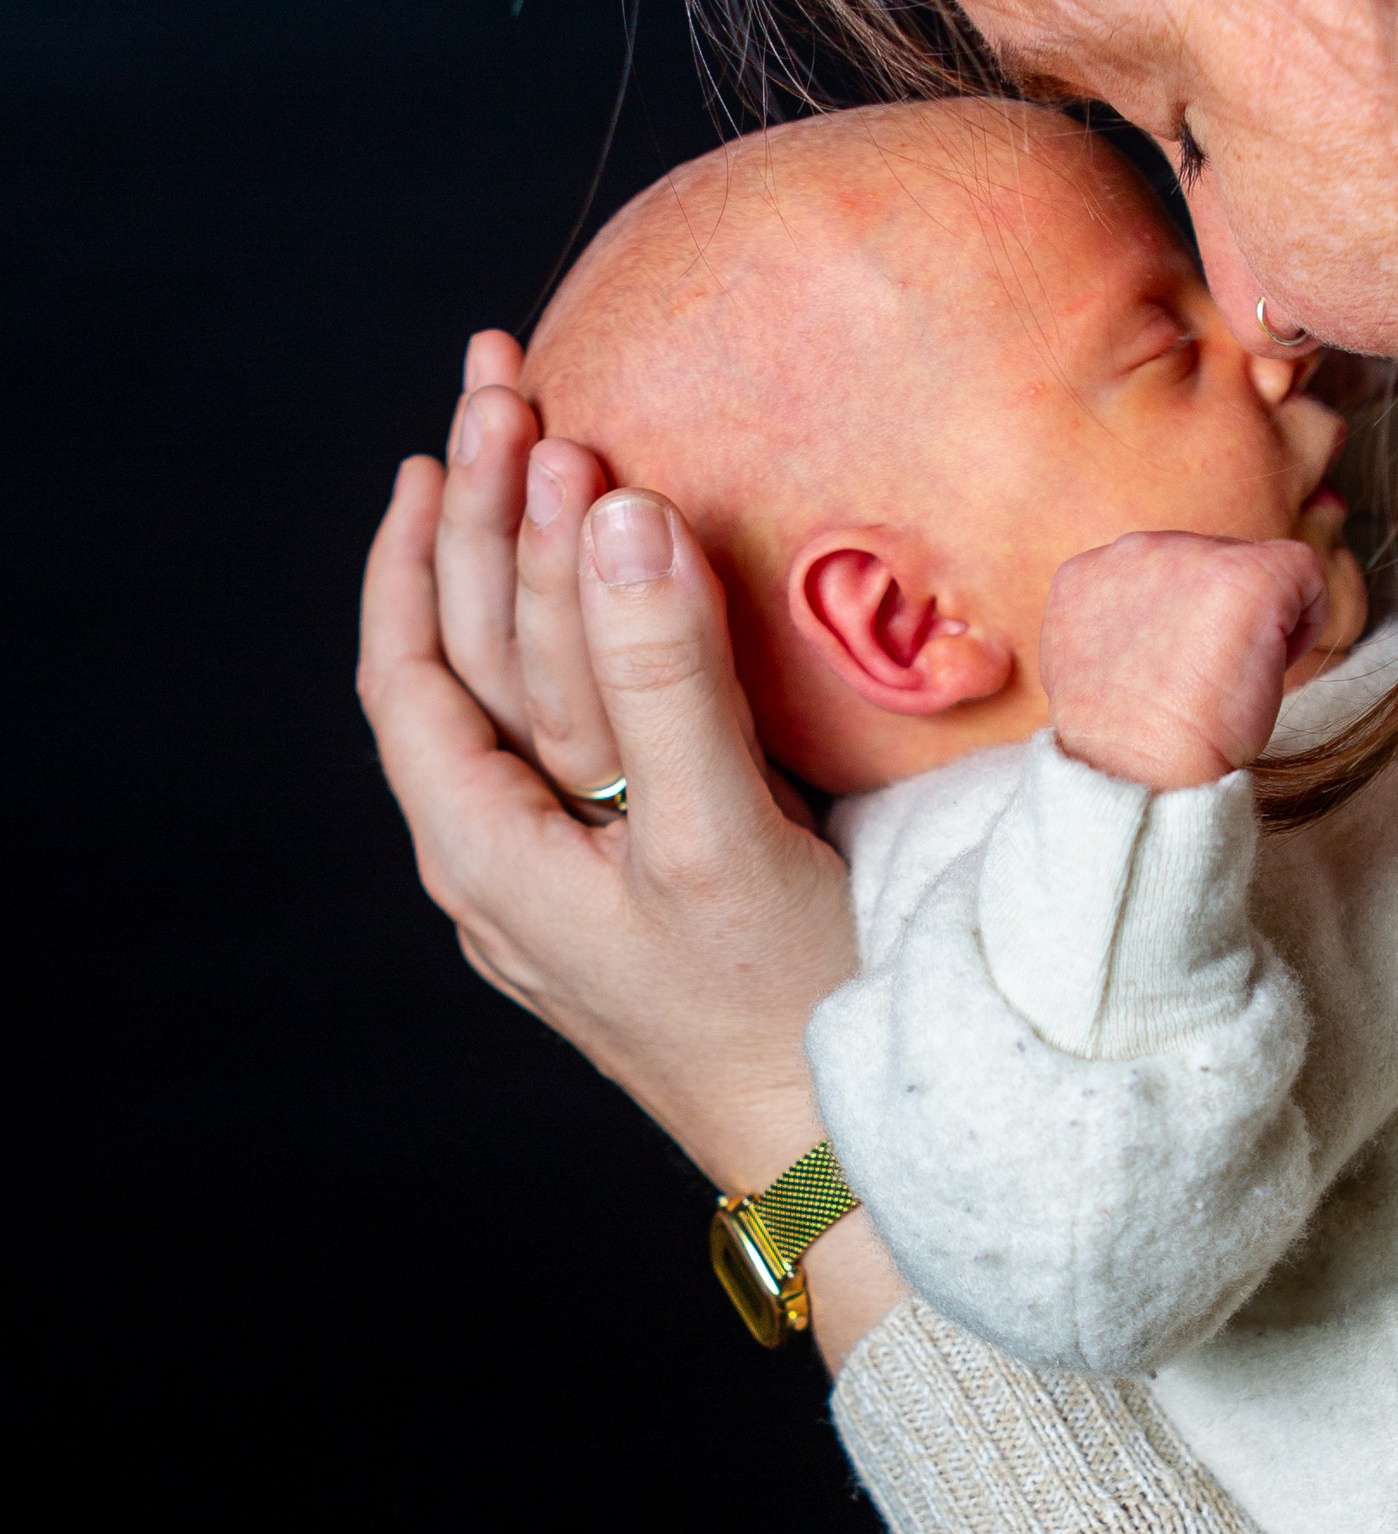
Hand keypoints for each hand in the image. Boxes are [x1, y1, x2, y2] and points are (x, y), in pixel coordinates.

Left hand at [359, 382, 905, 1362]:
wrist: (839, 1149)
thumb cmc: (772, 1007)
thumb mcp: (712, 838)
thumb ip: (663, 676)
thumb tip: (613, 508)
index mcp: (487, 850)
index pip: (422, 661)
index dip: (436, 533)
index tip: (481, 416)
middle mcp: (504, 853)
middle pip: (464, 658)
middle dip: (479, 515)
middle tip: (511, 384)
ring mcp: (565, 865)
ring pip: (520, 691)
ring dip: (522, 563)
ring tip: (536, 455)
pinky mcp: (634, 867)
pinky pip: (578, 725)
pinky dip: (578, 633)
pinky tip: (596, 599)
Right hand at [1042, 533, 1332, 790]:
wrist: (1139, 774)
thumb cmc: (1125, 745)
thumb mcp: (1103, 668)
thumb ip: (1129, 628)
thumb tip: (1180, 628)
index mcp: (1088, 575)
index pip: (1158, 576)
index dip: (1180, 626)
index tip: (1176, 677)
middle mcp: (1135, 550)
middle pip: (1207, 561)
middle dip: (1217, 616)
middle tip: (1204, 687)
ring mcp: (1193, 555)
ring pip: (1251, 565)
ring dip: (1254, 618)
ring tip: (1231, 680)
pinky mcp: (1248, 574)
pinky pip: (1304, 571)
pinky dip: (1306, 618)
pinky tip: (1275, 667)